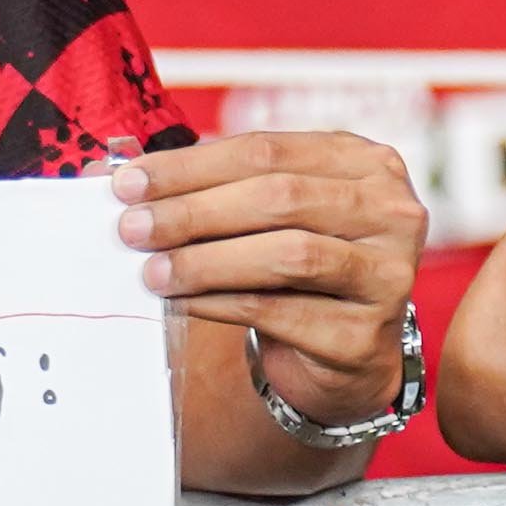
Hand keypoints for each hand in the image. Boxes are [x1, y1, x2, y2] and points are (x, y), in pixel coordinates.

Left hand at [110, 135, 421, 422]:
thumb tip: (112, 172)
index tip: (127, 182)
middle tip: (131, 228)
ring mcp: (390, 274)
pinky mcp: (367, 334)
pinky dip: (222, 303)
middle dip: (194, 212)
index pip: (267, 151)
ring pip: (288, 254)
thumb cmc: (293, 269)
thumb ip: (210, 187)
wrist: (340, 354)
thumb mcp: (264, 215)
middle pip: (279, 198)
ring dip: (206, 260)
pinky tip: (181, 301)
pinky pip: (283, 312)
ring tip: (151, 271)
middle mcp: (393, 212)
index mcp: (366, 162)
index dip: (192, 165)